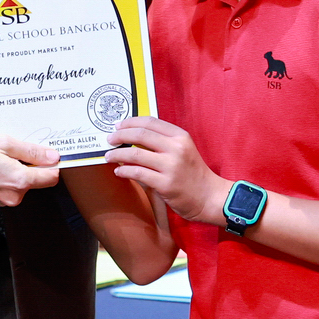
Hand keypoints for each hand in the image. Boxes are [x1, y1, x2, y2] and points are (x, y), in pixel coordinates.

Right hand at [0, 133, 61, 206]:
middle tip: (12, 149)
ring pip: (21, 184)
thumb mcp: (3, 142)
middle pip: (37, 181)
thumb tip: (53, 157)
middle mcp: (13, 196)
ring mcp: (2, 201)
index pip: (52, 177)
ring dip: (16, 170)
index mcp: (19, 181)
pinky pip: (8, 188)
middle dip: (30, 165)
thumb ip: (31, 151)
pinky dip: (4, 176)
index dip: (51, 163)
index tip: (47, 152)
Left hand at [103, 117, 225, 222]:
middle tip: (110, 139)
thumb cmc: (193, 173)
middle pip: (141, 134)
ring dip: (117, 154)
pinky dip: (124, 171)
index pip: (150, 122)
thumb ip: (162, 142)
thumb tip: (132, 136)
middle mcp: (176, 148)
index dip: (130, 122)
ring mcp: (171, 166)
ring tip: (109, 156)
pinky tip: (119, 171)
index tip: (118, 125)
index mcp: (180, 136)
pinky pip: (137, 173)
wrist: (209, 197)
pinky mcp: (165, 184)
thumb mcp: (182, 150)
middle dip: (120, 135)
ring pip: (135, 154)